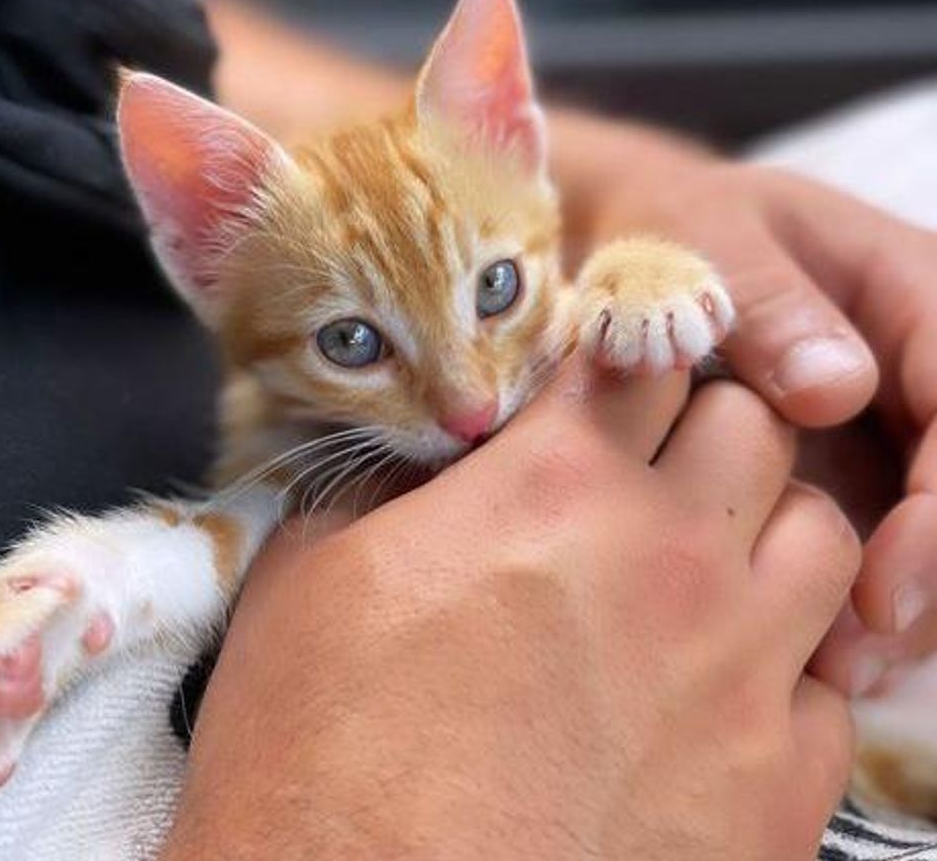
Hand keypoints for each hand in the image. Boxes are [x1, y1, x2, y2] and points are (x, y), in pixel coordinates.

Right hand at [160, 365, 856, 860]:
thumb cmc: (316, 752)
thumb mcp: (312, 574)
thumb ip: (391, 481)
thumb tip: (435, 458)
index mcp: (551, 490)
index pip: (640, 355)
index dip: (623, 353)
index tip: (608, 377)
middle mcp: (667, 561)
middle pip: (755, 421)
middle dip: (706, 421)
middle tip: (656, 460)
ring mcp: (739, 674)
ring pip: (823, 533)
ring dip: (766, 526)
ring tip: (705, 561)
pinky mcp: (778, 789)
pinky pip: (830, 682)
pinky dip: (784, 666)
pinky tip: (716, 689)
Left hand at [556, 117, 936, 691]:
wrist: (626, 252)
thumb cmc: (667, 229)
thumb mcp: (703, 239)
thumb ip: (767, 303)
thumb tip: (840, 391)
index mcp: (912, 295)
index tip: (889, 581)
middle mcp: (913, 370)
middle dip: (933, 572)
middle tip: (862, 650)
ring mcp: (882, 425)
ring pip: (928, 528)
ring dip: (902, 605)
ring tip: (830, 670)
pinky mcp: (842, 467)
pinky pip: (872, 538)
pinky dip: (850, 598)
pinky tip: (804, 650)